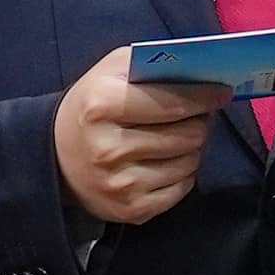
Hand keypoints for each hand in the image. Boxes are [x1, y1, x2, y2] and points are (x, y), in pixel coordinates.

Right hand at [54, 47, 228, 228]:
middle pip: (188, 134)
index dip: (204, 96)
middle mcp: (110, 149)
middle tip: (192, 115)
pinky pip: (183, 187)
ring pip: (190, 161)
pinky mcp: (131, 210)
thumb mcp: (109, 72)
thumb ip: (152, 64)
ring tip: (176, 137)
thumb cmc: (91, 107)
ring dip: (191, 147)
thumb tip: (203, 72)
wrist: (54, 157)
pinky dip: (182, 172)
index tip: (221, 92)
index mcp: (102, 106)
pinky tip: (166, 161)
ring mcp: (121, 185)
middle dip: (198, 121)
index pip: (173, 103)